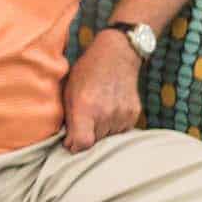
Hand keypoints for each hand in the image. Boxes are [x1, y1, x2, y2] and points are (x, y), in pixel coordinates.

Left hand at [63, 32, 142, 151]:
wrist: (116, 55)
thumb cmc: (85, 73)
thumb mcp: (68, 91)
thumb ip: (68, 118)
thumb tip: (68, 143)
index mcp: (86, 107)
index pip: (83, 143)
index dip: (74, 146)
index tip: (69, 142)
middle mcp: (106, 113)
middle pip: (95, 142)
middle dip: (86, 137)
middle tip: (81, 124)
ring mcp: (122, 113)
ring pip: (108, 137)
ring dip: (100, 132)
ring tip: (95, 114)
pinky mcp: (133, 113)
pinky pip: (121, 130)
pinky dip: (113, 126)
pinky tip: (108, 110)